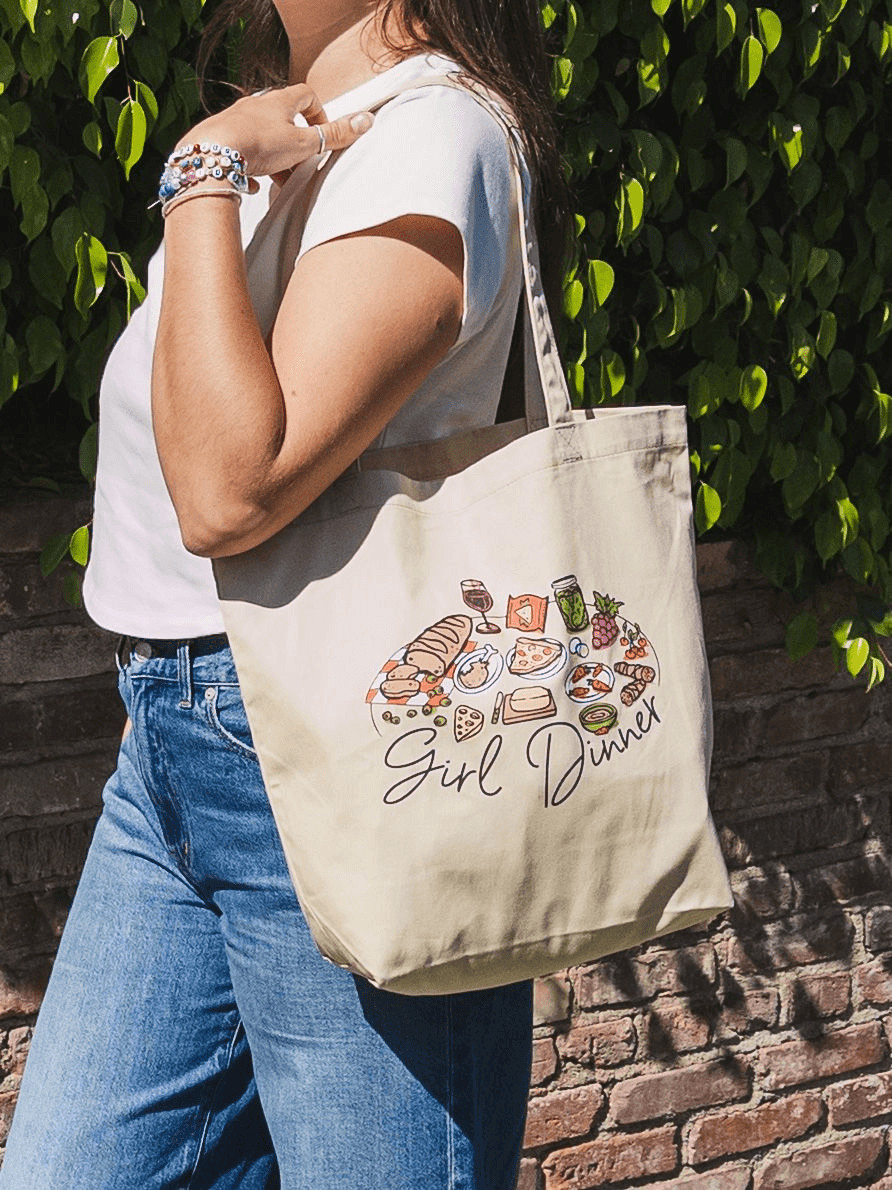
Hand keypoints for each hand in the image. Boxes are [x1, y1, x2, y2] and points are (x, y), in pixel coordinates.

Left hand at [180, 84, 373, 180]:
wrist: (211, 154)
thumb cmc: (257, 143)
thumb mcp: (304, 143)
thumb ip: (334, 136)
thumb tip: (365, 121)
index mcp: (278, 101)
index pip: (306, 95)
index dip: (319, 113)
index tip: (322, 135)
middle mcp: (255, 106)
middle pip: (282, 118)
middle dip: (295, 141)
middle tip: (302, 162)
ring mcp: (235, 121)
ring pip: (262, 136)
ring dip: (275, 155)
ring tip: (279, 178)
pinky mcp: (220, 139)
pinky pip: (241, 150)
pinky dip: (252, 164)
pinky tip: (254, 183)